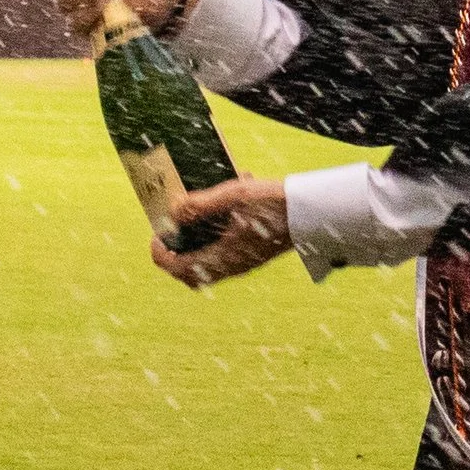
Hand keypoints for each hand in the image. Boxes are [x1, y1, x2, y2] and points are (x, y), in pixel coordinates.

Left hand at [152, 176, 291, 288]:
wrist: (312, 213)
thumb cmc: (275, 203)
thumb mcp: (235, 195)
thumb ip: (202, 203)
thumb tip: (174, 210)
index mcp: (224, 257)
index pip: (180, 268)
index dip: (161, 253)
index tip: (156, 235)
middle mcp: (232, 266)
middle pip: (191, 275)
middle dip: (175, 256)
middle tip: (169, 234)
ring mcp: (244, 263)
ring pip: (207, 267)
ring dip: (194, 248)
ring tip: (195, 217)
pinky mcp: (253, 256)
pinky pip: (224, 257)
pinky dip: (214, 240)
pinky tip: (224, 210)